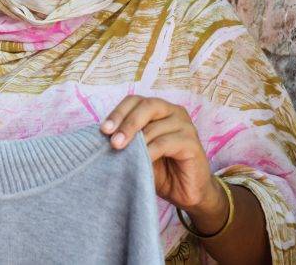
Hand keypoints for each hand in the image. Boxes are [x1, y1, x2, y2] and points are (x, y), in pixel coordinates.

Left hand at [100, 95, 227, 229]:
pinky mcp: (192, 143)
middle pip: (146, 106)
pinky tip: (141, 161)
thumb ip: (127, 141)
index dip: (118, 112)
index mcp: (159, 110)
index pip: (135, 100)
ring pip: (155, 126)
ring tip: (123, 154)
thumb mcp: (139, 153)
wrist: (185, 193)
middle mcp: (174, 112)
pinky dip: (149, 151)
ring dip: (136, 141)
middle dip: (126, 123)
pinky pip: (165, 143)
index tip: (103, 130)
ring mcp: (185, 126)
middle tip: (114, 142)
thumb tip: (104, 137)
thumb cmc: (161, 170)